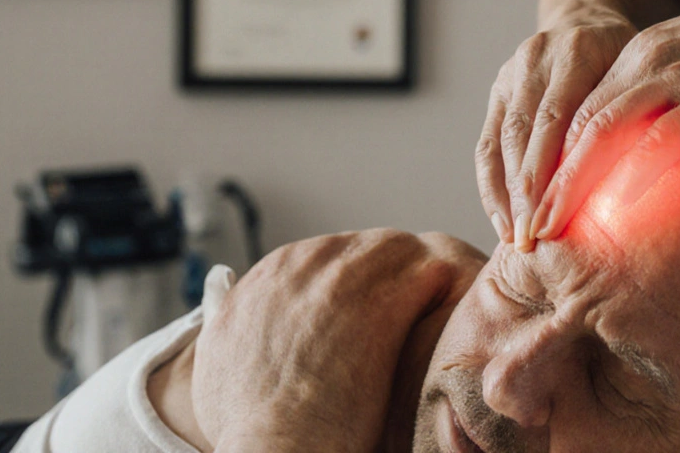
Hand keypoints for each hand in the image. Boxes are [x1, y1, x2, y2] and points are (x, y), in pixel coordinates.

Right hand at [190, 229, 485, 452]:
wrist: (272, 452)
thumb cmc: (250, 429)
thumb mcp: (220, 366)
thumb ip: (231, 325)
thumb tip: (227, 301)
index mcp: (263, 279)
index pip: (328, 255)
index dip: (359, 281)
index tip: (378, 305)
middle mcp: (295, 267)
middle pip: (363, 247)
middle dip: (393, 272)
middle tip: (422, 299)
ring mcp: (336, 279)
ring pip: (399, 253)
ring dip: (424, 274)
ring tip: (449, 297)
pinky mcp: (376, 302)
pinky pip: (426, 273)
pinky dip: (446, 286)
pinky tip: (458, 303)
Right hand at [476, 6, 636, 248]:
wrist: (589, 17)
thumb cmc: (631, 59)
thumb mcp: (644, 73)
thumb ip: (641, 111)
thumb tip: (650, 169)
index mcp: (576, 50)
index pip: (558, 118)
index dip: (553, 172)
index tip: (558, 218)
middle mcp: (536, 58)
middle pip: (524, 134)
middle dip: (525, 193)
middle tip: (533, 241)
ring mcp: (510, 74)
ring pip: (499, 142)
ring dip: (505, 195)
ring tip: (516, 240)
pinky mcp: (496, 91)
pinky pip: (486, 144)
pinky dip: (491, 186)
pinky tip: (503, 221)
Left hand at [527, 0, 679, 245]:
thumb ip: (674, 105)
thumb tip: (658, 157)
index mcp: (638, 57)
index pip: (575, 115)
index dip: (547, 163)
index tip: (530, 205)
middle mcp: (645, 63)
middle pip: (574, 128)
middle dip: (541, 182)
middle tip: (521, 230)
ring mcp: (675, 78)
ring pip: (600, 134)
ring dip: (568, 186)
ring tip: (546, 229)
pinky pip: (659, 140)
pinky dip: (629, 175)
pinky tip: (611, 210)